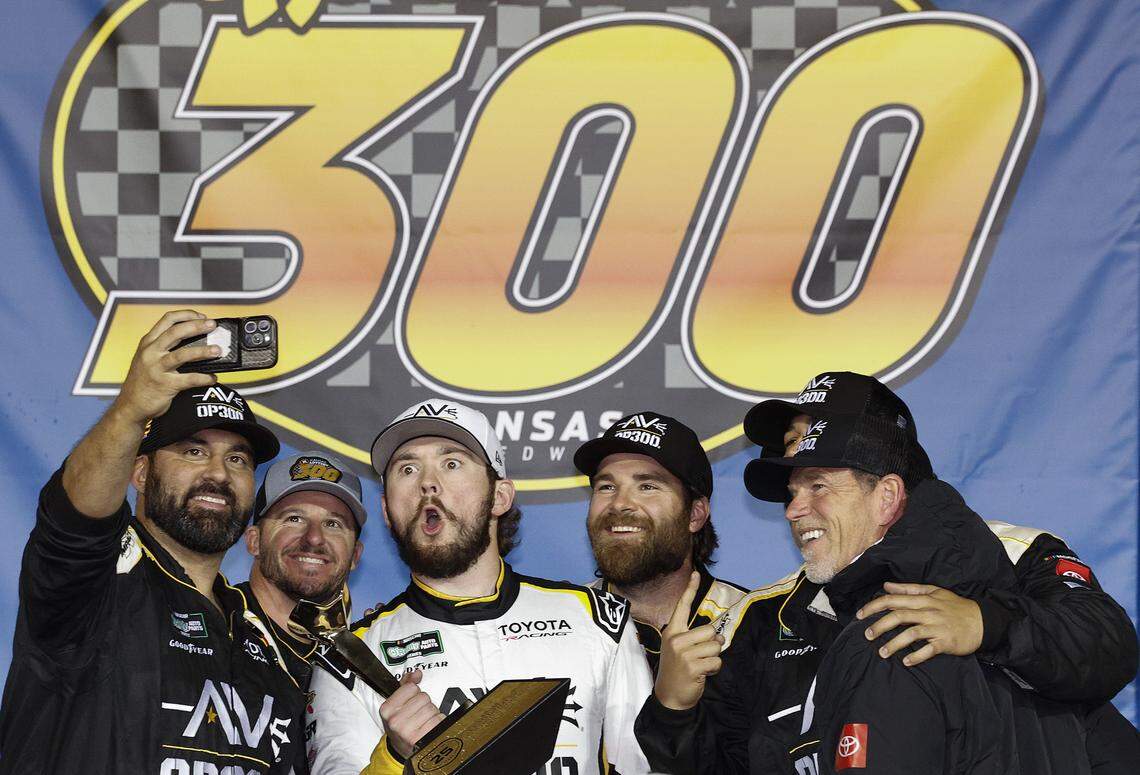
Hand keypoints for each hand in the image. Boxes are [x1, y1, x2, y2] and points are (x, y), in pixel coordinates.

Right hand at [112, 310, 219, 424]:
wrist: (131, 405)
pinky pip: (189, 379)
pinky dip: (204, 378)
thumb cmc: (144, 380)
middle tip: (213, 325)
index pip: (167, 320)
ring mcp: (156, 368)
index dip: (187, 315)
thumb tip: (196, 340)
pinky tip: (213, 378)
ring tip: (218, 350)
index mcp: (148, 342)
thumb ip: (165, 348)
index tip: (202, 317)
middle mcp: (150, 352)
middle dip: (197, 326)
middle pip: (176, 332)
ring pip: (182, 354)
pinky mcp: (164, 385)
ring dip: (203, 351)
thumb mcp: (148, 358)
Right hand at [379, 670, 445, 759]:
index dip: (414, 693)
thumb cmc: (400, 725)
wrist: (400, 750)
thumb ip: (406, 685)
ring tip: (423, 722)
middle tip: (417, 715)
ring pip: (432, 708)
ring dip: (432, 713)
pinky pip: (439, 719)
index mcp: (387, 709)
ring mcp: (407, 731)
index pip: (411, 687)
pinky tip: (429, 727)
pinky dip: (438, 721)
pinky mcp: (421, 739)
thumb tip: (417, 673)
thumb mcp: (396, 705)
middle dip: (424, 704)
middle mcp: (395, 721)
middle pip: (423, 697)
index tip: (410, 703)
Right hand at [653, 571, 723, 710]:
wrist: (669, 696)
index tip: (695, 573)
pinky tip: (702, 674)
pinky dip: (714, 669)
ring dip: (713, 658)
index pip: (682, 606)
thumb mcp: (678, 649)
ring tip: (700, 665)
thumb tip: (718, 635)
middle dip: (713, 644)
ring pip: (715, 647)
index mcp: (672, 632)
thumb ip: (693, 638)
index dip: (690, 589)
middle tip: (702, 655)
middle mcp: (676, 639)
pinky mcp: (692, 666)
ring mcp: (683, 653)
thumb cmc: (677, 670)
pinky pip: (716, 662)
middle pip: (710, 630)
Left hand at [857, 582, 983, 666]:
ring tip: (881, 652)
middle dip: (879, 626)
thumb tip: (886, 586)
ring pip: (910, 634)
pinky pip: (928, 650)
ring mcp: (937, 627)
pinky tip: (906, 661)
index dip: (874, 606)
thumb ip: (908, 589)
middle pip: (898, 617)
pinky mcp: (946, 642)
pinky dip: (916, 656)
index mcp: (923, 599)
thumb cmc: (955, 606)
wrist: (984, 620)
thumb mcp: (934, 592)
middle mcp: (928, 612)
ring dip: (893, 644)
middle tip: (866, 635)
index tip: (860, 615)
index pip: (893, 600)